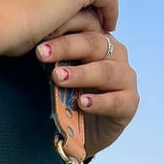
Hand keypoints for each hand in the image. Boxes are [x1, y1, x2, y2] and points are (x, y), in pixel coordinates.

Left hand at [36, 31, 139, 156]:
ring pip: (106, 71)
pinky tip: (82, 103)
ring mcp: (126, 78)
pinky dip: (98, 102)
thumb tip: (34, 45)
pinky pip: (115, 100)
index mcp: (100, 43)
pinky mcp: (130, 103)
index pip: (84, 29)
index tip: (37, 37)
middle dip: (67, 48)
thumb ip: (55, 61)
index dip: (62, 31)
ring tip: (59, 78)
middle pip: (95, 45)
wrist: (84, 135)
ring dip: (81, 74)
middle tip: (42, 54)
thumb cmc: (69, 100)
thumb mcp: (60, 78)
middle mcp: (116, 56)